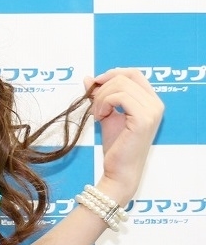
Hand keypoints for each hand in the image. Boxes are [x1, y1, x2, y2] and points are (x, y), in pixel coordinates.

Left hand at [84, 68, 163, 204]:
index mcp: (151, 101)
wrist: (119, 171)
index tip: (95, 84)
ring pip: (120, 85)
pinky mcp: (143, 119)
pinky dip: (104, 104)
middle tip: (94, 108)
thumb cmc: (116, 146)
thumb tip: (88, 78)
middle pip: (125, 77)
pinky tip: (100, 118)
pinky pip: (119, 97)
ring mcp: (152, 111)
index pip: (133, 73)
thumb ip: (100, 95)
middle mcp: (156, 104)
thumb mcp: (106, 114)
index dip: (112, 73)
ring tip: (98, 116)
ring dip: (101, 98)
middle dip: (103, 88)